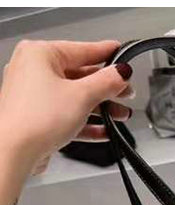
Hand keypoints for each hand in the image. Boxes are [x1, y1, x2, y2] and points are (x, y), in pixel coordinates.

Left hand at [0, 39, 133, 174]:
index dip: (107, 53)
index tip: (121, 53)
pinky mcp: (38, 117)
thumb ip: (107, 82)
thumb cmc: (35, 119)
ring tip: (120, 115)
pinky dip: (86, 122)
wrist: (14, 151)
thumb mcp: (82, 96)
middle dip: (107, 88)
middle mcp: (34, 71)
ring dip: (100, 108)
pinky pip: (68, 115)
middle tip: (126, 92)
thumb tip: (121, 73)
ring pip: (75, 97)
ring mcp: (34, 95)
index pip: (82, 49)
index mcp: (40, 54)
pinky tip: (103, 130)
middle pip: (80, 75)